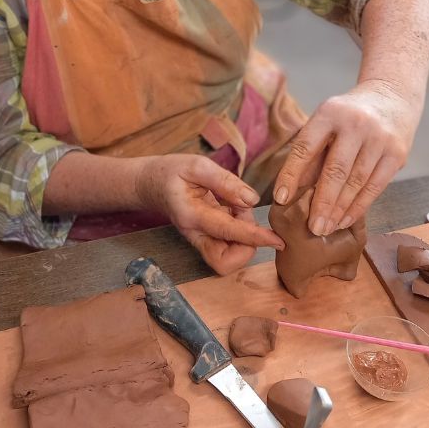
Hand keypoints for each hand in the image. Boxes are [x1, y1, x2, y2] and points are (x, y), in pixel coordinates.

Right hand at [136, 154, 284, 274]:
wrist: (151, 183)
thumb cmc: (172, 171)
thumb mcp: (197, 165)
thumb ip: (225, 182)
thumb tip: (252, 201)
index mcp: (191, 215)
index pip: (228, 232)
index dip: (255, 237)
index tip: (277, 240)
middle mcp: (195, 234)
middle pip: (226, 262)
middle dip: (246, 244)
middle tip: (243, 212)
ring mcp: (199, 240)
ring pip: (227, 259)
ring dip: (243, 238)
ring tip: (235, 206)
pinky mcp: (205, 240)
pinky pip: (226, 248)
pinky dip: (238, 234)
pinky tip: (231, 210)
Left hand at [273, 80, 419, 234]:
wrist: (392, 98)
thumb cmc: (348, 117)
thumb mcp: (325, 123)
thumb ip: (311, 153)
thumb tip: (290, 192)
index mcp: (329, 113)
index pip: (305, 147)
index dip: (291, 175)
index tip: (280, 199)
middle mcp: (356, 124)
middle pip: (335, 170)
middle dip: (322, 203)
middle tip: (312, 228)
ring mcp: (380, 138)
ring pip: (356, 182)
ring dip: (340, 210)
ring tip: (326, 228)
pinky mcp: (397, 153)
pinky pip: (375, 187)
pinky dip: (359, 207)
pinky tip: (345, 220)